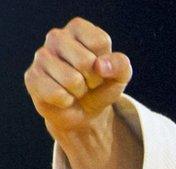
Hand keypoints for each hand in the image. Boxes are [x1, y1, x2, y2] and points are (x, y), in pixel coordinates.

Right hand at [23, 16, 132, 136]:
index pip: (100, 42)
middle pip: (85, 61)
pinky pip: (57, 94)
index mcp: (79, 28)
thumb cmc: (102, 85)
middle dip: (93, 79)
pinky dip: (66, 101)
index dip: (106, 63)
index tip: (101, 68)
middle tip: (88, 81)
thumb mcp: (120, 75)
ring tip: (76, 88)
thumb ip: (120, 64)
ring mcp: (41, 56)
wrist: (84, 111)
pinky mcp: (32, 77)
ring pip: (72, 79)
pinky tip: (63, 96)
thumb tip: (100, 65)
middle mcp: (57, 36)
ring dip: (80, 91)